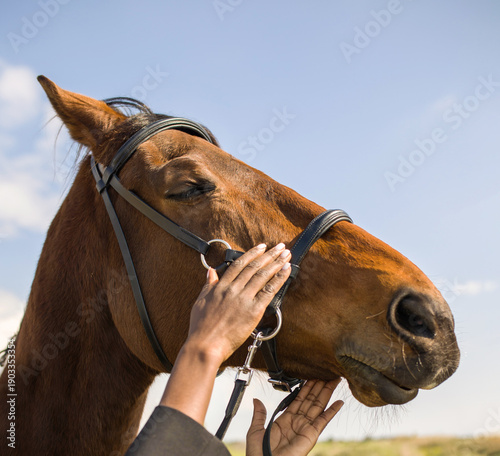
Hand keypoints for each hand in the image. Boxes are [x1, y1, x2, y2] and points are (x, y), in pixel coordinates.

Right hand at [185, 242, 291, 364]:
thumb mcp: (201, 301)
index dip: (252, 253)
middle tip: (280, 246)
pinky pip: (269, 291)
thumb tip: (210, 271)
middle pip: (254, 267)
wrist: (205, 345)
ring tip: (286, 254)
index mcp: (221, 286)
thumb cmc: (201, 327)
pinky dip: (279, 279)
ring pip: (263, 275)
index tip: (262, 246)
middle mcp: (233, 289)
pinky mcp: (253, 311)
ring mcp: (244, 299)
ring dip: (276, 263)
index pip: (239, 264)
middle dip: (269, 254)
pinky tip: (286, 271)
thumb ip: (208, 284)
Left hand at [246, 379, 343, 455]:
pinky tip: (339, 402)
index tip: (312, 375)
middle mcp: (298, 421)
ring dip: (326, 392)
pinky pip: (323, 420)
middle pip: (311, 399)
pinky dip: (332, 411)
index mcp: (285, 419)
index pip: (299, 398)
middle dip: (319, 386)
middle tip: (326, 373)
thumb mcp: (255, 430)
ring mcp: (305, 427)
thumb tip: (256, 400)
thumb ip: (259, 414)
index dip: (306, 387)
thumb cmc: (259, 454)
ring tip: (334, 380)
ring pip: (318, 405)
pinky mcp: (311, 435)